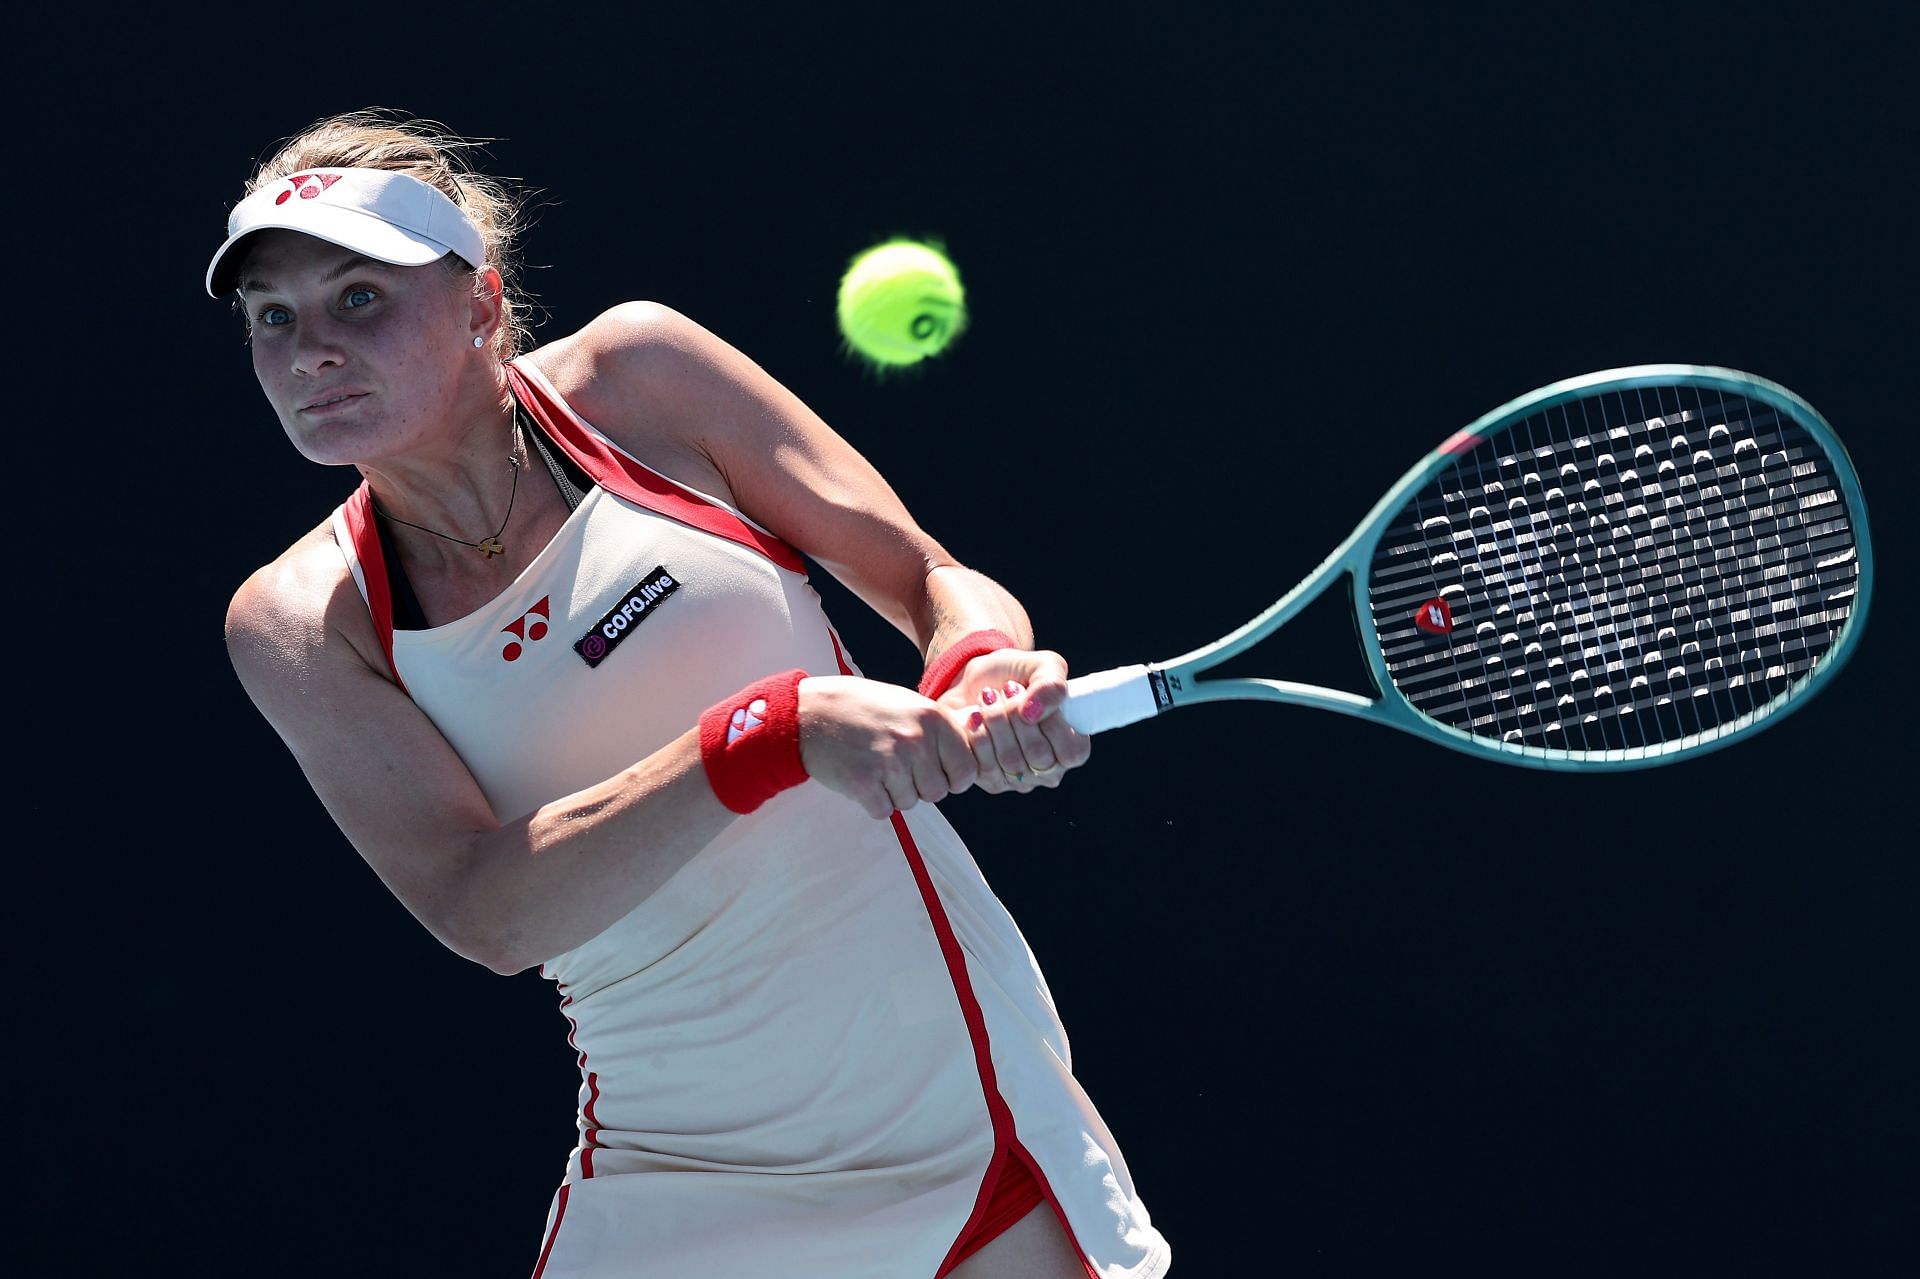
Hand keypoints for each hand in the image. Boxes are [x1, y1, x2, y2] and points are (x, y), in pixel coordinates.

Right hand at [798, 676, 978, 818]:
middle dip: (920, 786)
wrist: (809, 712)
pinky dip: (873, 801)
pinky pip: (884, 811)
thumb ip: (940, 729)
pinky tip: (862, 777)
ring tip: (876, 766)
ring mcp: (890, 762)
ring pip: (910, 803)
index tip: (938, 773)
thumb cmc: (862, 707)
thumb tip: (977, 750)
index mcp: (932, 718)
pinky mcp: (864, 783)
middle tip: (897, 767)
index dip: (953, 777)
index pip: (966, 770)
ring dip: (895, 793)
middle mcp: (915, 740)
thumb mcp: (909, 703)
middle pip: (937, 792)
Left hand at [938, 648, 1091, 793]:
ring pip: (1011, 760)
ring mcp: (1021, 779)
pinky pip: (986, 767)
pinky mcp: (992, 781)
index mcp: (1070, 744)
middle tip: (1006, 689)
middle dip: (1017, 715)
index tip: (1030, 693)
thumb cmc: (1015, 675)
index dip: (1052, 723)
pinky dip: (978, 735)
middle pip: (1038, 755)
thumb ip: (1051, 684)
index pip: (1072, 752)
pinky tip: (974, 716)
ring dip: (996, 721)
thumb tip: (1034, 712)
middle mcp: (1049, 769)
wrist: (972, 683)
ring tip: (987, 697)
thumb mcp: (1041, 665)